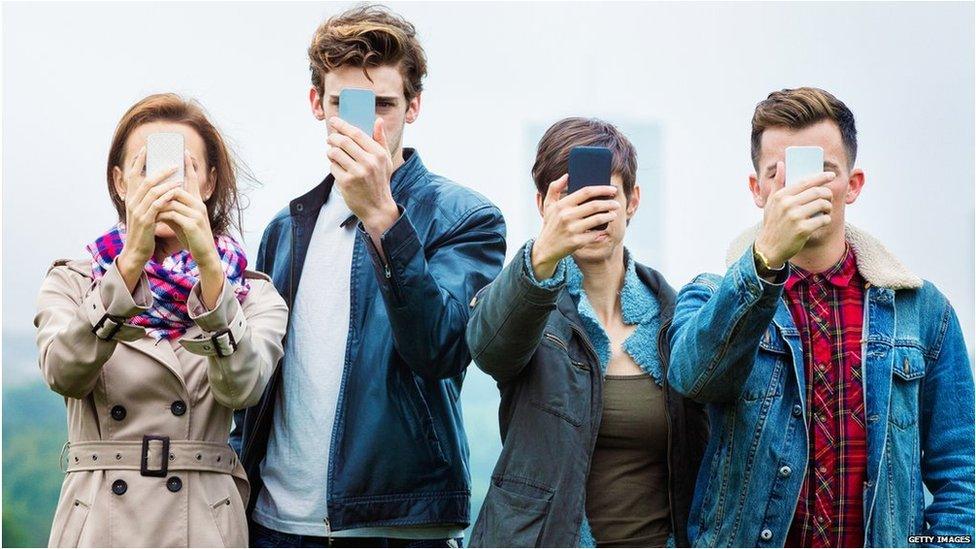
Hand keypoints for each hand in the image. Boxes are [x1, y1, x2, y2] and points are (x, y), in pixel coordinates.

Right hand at [117, 146, 180, 291]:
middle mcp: (132, 202)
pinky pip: (157, 205)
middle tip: (172, 162)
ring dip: (165, 181)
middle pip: (144, 180)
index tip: (146, 148)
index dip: (138, 161)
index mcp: (131, 199)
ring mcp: (137, 211)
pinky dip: (167, 196)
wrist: (137, 252)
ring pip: (151, 190)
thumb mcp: (144, 213)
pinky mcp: (145, 221)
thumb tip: (158, 186)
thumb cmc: (144, 232)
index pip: (133, 175)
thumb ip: (148, 200)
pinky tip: (177, 191)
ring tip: (178, 175)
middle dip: (158, 169)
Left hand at [156, 151, 223, 308]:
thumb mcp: (182, 219)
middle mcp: (199, 204)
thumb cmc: (192, 236)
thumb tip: (160, 199)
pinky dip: (161, 214)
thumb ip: (172, 207)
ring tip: (147, 204)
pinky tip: (153, 217)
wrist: (204, 254)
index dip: (190, 165)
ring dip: (158, 202)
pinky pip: (172, 213)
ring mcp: (197, 213)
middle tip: (149, 179)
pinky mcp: (193, 224)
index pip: (193, 179)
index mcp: (197, 201)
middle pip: (178, 188)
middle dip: (163, 184)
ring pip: (172, 200)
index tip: (185, 151)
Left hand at [326, 117, 398, 242]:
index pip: (357, 134)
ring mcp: (357, 173)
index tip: (334, 121)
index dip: (343, 125)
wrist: (377, 207)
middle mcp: (368, 163)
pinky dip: (332, 165)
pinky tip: (338, 168)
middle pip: (343, 141)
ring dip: (330, 151)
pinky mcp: (346, 183)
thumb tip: (377, 120)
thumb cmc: (380, 181)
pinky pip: (333, 167)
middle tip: (330, 138)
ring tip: (333, 153)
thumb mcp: (385, 160)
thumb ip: (381, 139)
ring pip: (335, 153)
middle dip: (333, 137)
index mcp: (378, 154)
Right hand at [531, 175, 619, 278]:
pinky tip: (604, 229)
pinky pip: (594, 234)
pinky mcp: (576, 242)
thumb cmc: (550, 224)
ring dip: (609, 216)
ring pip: (597, 219)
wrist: (546, 249)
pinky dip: (601, 231)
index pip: (585, 192)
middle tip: (616, 204)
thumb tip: (567, 176)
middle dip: (609, 203)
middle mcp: (566, 216)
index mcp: (562, 205)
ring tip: (614, 214)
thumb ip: (554, 188)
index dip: (602, 189)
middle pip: (594, 205)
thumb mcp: (548, 205)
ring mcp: (572, 229)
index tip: (612, 189)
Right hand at [754, 161, 834, 267]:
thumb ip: (778, 183)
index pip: (806, 182)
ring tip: (826, 211)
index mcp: (781, 196)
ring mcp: (795, 217)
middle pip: (818, 192)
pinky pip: (824, 219)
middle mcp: (787, 204)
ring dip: (828, 207)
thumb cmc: (772, 224)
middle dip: (828, 194)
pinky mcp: (803, 229)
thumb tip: (781, 164)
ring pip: (823, 205)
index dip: (821, 177)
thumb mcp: (771, 202)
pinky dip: (826, 220)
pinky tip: (822, 222)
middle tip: (828, 199)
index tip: (831, 175)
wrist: (768, 248)